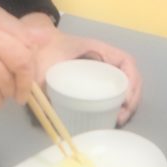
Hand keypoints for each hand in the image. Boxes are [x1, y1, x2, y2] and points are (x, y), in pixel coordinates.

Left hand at [19, 13, 142, 125]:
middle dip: (132, 98)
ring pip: (125, 85)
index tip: (125, 100)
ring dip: (127, 103)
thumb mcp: (47, 61)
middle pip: (130, 76)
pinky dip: (117, 103)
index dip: (131, 80)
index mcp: (98, 49)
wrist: (34, 46)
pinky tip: (111, 117)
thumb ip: (45, 77)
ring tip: (117, 119)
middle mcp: (105, 59)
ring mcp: (102, 71)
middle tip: (120, 117)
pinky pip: (113, 90)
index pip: (126, 61)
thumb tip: (49, 101)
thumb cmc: (43, 50)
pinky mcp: (95, 82)